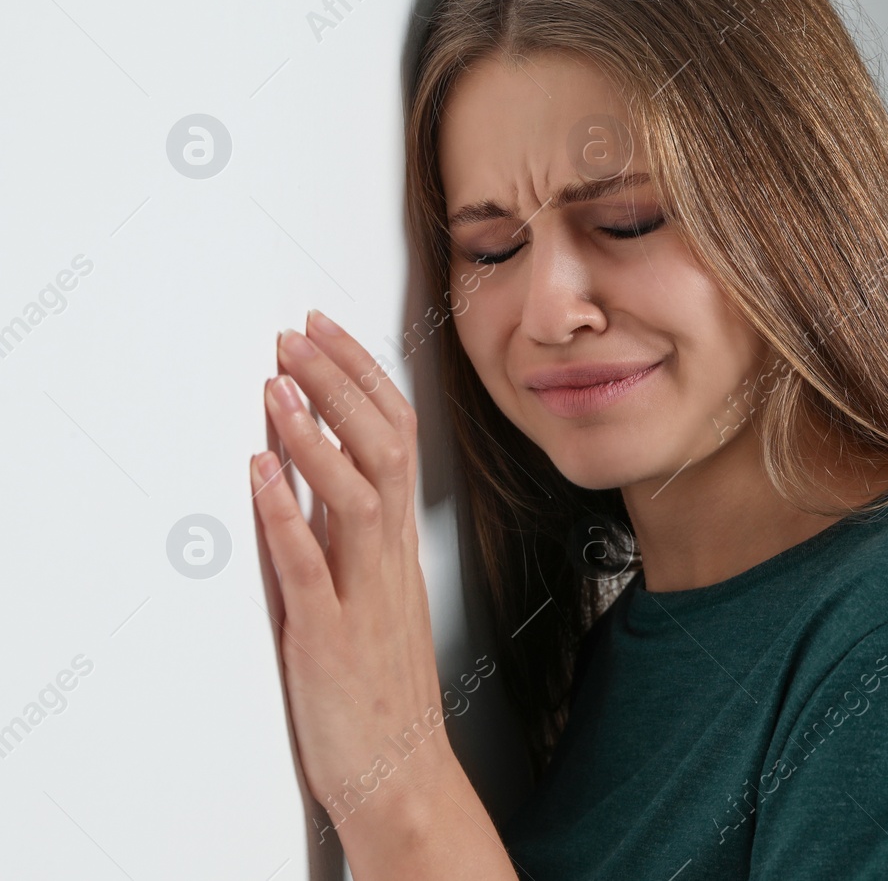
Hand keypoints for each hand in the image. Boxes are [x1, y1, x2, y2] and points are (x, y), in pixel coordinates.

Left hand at [249, 310, 513, 875]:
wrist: (404, 774)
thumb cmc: (386, 691)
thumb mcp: (377, 596)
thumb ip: (354, 537)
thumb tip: (314, 474)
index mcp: (400, 546)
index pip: (398, 438)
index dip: (363, 378)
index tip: (326, 333)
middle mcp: (390, 559)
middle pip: (384, 448)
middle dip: (338, 383)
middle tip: (296, 336)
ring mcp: (364, 596)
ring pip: (356, 495)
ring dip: (316, 435)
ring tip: (278, 387)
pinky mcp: (330, 638)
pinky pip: (311, 567)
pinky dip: (286, 514)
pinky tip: (261, 473)